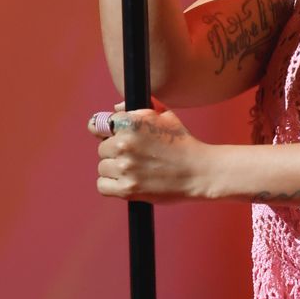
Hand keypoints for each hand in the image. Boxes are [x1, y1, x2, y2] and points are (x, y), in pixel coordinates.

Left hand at [88, 102, 208, 202]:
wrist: (199, 171)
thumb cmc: (183, 143)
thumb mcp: (164, 116)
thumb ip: (136, 109)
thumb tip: (114, 109)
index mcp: (131, 122)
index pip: (99, 124)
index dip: (109, 132)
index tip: (115, 137)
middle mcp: (124, 143)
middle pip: (102, 148)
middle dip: (115, 152)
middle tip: (135, 156)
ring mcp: (125, 167)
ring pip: (102, 167)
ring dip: (115, 169)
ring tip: (135, 169)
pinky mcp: (127, 189)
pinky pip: (102, 186)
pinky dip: (112, 186)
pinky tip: (127, 181)